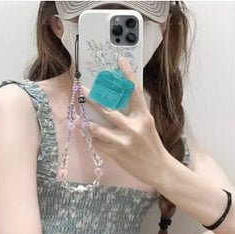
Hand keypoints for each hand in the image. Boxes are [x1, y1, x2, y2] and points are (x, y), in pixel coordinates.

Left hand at [81, 57, 170, 185]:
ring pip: (98, 129)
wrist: (159, 169)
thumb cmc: (152, 147)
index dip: (128, 75)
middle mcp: (134, 128)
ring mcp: (124, 142)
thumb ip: (135, 114)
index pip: (135, 92)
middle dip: (92, 99)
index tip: (120, 61)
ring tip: (75, 116)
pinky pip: (99, 144)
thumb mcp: (148, 126)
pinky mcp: (117, 154)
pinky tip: (84, 132)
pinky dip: (91, 138)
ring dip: (85, 122)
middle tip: (81, 89)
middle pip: (108, 110)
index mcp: (144, 117)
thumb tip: (118, 100)